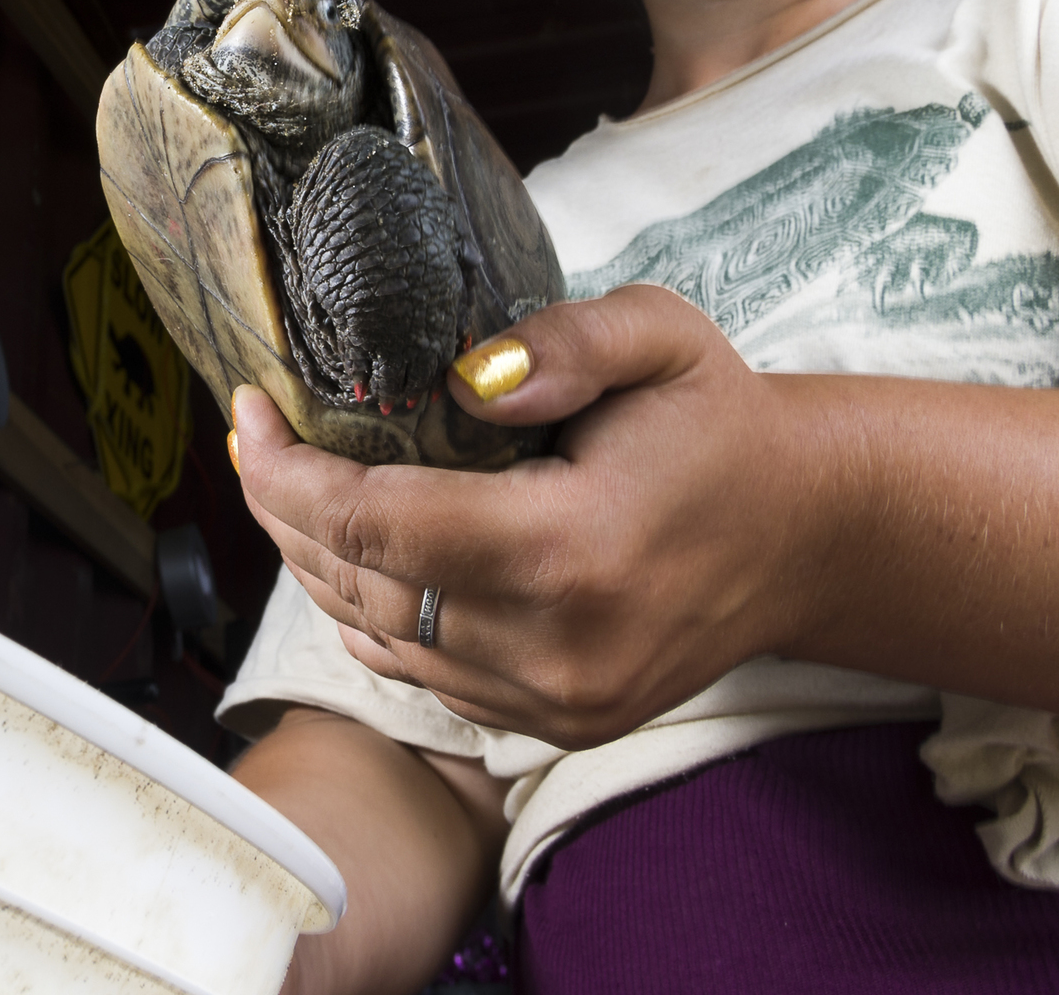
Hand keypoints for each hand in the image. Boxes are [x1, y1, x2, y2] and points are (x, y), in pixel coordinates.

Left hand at [235, 284, 839, 746]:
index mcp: (569, 547)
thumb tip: (459, 379)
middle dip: (284, 511)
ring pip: (378, 638)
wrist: (806, 536)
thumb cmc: (719, 425)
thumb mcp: (660, 336)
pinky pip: (422, 673)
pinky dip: (373, 614)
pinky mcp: (553, 722)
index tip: (252, 412)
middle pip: (358, 586)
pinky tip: (355, 553)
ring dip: (318, 564)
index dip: (287, 475)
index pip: (375, 526)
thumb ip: (562, 340)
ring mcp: (552, 699)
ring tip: (290, 486)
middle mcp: (552, 645)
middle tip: (259, 438)